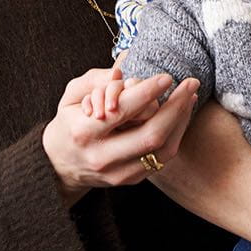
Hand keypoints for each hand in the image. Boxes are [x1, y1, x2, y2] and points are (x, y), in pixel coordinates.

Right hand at [42, 67, 200, 204]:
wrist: (59, 165)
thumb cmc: (69, 122)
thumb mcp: (71, 95)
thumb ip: (95, 79)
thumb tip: (123, 71)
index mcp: (83, 133)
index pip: (122, 112)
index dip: (147, 92)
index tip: (166, 76)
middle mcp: (102, 157)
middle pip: (150, 135)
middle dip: (176, 107)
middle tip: (191, 83)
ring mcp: (118, 173)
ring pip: (162, 149)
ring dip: (181, 120)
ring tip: (190, 96)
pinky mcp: (131, 179)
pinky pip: (162, 157)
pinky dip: (176, 134)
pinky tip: (181, 114)